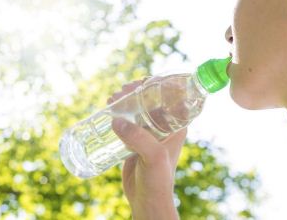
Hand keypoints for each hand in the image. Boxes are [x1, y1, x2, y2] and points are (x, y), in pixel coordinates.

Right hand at [109, 78, 185, 219]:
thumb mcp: (153, 156)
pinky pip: (129, 120)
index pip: (171, 96)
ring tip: (111, 99)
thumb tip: (116, 121)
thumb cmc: (158, 180)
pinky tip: (109, 110)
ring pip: (139, 108)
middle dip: (136, 90)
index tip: (138, 83)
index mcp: (177, 126)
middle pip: (152, 99)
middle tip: (120, 92)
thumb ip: (138, 138)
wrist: (147, 201)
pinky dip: (120, 112)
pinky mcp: (137, 140)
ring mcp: (150, 133)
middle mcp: (165, 126)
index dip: (157, 84)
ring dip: (126, 100)